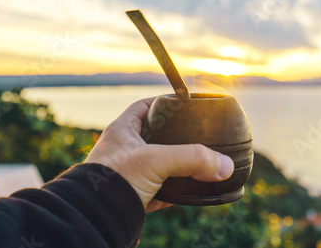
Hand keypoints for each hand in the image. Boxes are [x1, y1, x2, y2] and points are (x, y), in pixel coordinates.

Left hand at [84, 97, 233, 212]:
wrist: (97, 217)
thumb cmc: (114, 179)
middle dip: (174, 138)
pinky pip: (156, 189)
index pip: (144, 106)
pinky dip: (171, 191)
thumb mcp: (156, 161)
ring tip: (195, 165)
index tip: (183, 104)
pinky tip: (185, 193)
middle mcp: (122, 150)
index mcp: (122, 131)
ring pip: (156, 165)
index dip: (163, 102)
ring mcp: (126, 174)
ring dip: (174, 167)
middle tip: (195, 138)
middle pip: (153, 137)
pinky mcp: (132, 195)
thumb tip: (224, 165)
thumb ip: (192, 158)